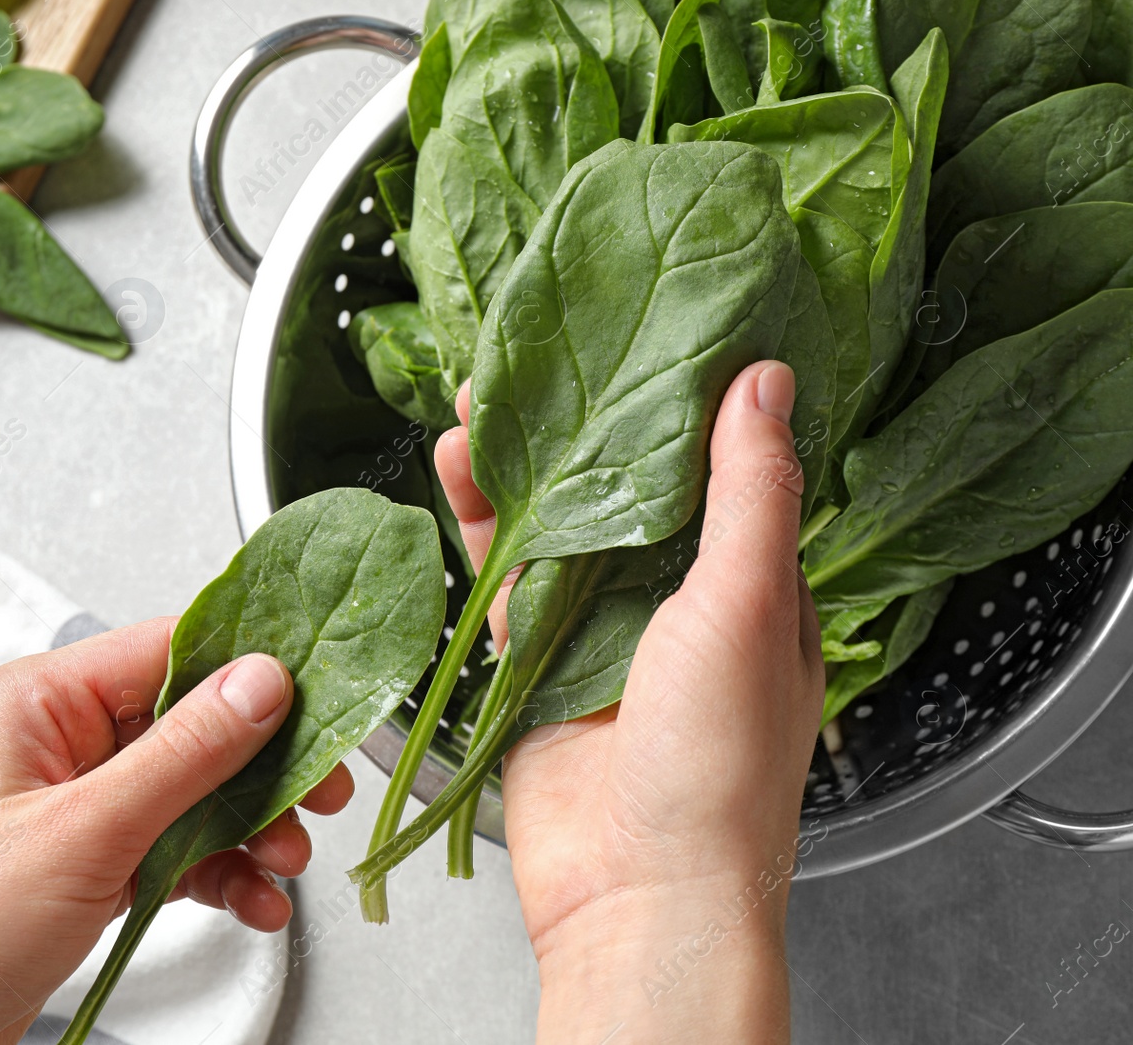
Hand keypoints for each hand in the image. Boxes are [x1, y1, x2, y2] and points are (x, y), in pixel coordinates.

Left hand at [0, 619, 352, 1044]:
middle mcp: (52, 742)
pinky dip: (215, 873)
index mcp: (36, 701)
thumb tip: (260, 682)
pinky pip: (168, 848)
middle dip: (260, 765)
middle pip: (187, 723)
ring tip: (285, 863)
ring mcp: (66, 806)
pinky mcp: (77, 864)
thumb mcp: (83, 833)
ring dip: (246, 827)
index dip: (251, 668)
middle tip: (322, 792)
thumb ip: (182, 753)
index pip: (167, 648)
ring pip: (186, 792)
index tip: (319, 695)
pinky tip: (251, 901)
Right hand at [435, 361, 823, 1042]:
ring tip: (482, 397)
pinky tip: (458, 473)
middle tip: (544, 350)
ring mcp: (604, 636)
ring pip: (559, 526)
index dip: (683, 400)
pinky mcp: (536, 666)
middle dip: (584, 423)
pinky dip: (482, 527)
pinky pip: (506, 581)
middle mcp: (679, 606)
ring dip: (522, 465)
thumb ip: (750, 494)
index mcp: (754, 589)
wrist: (636, 893)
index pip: (719, 470)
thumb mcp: (750, 607)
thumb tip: (765, 381)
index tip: (648, 331)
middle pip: (626, 490)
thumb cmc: (717, 765)